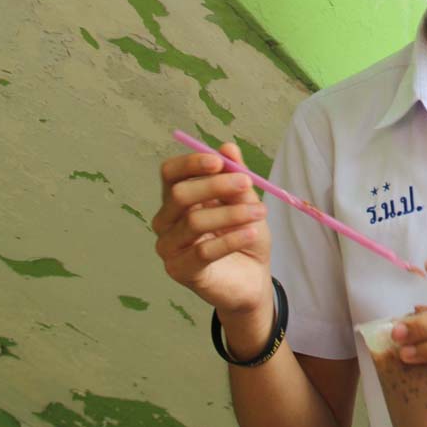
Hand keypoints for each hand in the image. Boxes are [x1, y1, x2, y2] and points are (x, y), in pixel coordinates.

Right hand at [152, 143, 272, 315]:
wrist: (251, 279)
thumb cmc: (243, 237)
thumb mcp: (245, 203)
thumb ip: (235, 177)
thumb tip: (228, 147)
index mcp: (177, 199)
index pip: (171, 174)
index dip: (191, 163)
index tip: (219, 161)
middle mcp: (166, 221)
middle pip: (179, 194)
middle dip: (215, 185)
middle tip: (246, 183)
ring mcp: (169, 247)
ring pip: (194, 222)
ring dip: (232, 213)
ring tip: (260, 211)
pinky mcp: (180, 270)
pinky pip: (203, 251)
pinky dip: (231, 239)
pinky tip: (252, 232)